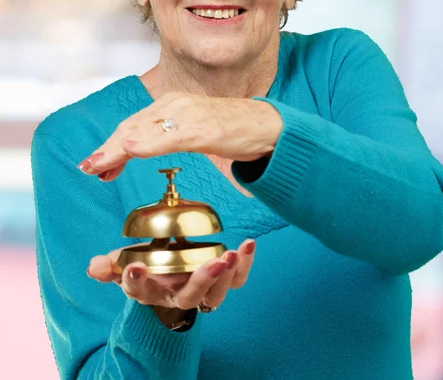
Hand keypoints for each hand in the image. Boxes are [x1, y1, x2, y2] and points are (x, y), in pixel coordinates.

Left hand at [77, 92, 281, 180]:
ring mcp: (190, 114)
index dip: (111, 145)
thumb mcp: (193, 132)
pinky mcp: (204, 127)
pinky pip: (170, 136)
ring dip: (116, 149)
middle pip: (132, 127)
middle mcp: (177, 104)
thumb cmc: (234, 129)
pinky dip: (148, 144)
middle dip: (107, 149)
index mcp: (173, 105)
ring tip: (96, 165)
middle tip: (88, 168)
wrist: (268, 125)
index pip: (133, 125)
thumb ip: (167, 137)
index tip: (95, 164)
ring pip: (144, 131)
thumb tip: (138, 149)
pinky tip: (131, 151)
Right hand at [87, 239, 256, 319]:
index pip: (139, 289)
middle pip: (189, 296)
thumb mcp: (126, 263)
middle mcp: (176, 295)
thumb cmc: (150, 266)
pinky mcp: (222, 282)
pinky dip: (245, 265)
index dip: (136, 280)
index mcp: (149, 290)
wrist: (171, 277)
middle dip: (202, 280)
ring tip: (233, 253)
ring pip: (216, 293)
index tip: (135, 265)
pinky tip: (248, 245)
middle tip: (214, 262)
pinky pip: (236, 280)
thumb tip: (94, 265)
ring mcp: (202, 291)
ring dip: (226, 274)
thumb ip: (110, 265)